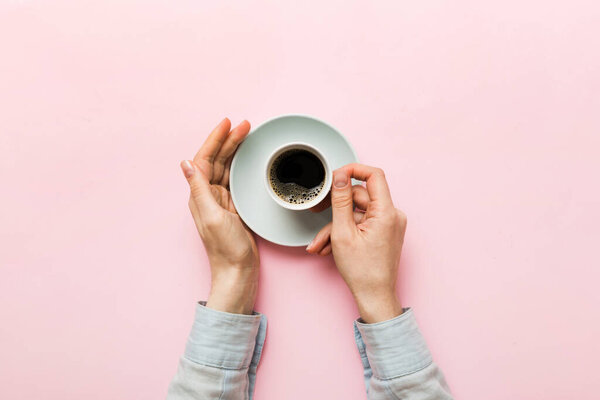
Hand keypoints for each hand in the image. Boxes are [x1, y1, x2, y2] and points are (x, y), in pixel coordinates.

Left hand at [180, 118, 257, 314]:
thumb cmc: (226, 248)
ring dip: (236, 150)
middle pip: (218, 160)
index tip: (226, 123)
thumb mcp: (212, 216)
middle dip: (229, 140)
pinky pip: (236, 179)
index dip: (215, 139)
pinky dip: (242, 166)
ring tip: (247, 135)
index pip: (205, 159)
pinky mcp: (234, 207)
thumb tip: (185, 163)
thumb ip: (199, 189)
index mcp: (200, 195)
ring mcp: (221, 201)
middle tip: (244, 125)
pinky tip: (248, 159)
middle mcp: (208, 195)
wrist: (238, 271)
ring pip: (228, 167)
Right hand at [306, 164, 406, 322]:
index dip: (353, 170)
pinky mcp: (385, 232)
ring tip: (321, 244)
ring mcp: (390, 224)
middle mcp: (393, 215)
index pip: (374, 176)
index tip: (336, 175)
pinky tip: (330, 246)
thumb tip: (340, 176)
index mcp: (387, 213)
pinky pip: (362, 223)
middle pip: (360, 197)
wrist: (374, 297)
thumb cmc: (362, 272)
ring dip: (336, 226)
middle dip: (336, 209)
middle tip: (317, 214)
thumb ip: (340, 201)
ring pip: (357, 213)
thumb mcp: (343, 232)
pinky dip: (346, 232)